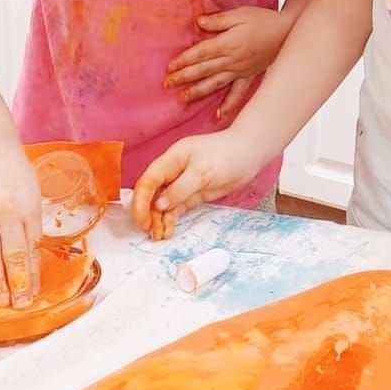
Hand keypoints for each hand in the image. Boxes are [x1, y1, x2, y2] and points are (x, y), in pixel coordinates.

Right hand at [0, 141, 41, 308]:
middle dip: (16, 284)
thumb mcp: (32, 192)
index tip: (35, 293)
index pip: (32, 248)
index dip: (33, 273)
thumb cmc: (13, 169)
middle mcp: (5, 212)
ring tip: (0, 301)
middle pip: (12, 256)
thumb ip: (31, 222)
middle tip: (19, 305)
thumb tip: (31, 255)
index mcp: (28, 207)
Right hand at [131, 130, 264, 238]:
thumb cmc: (226, 155)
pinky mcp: (193, 194)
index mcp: (171, 160)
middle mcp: (172, 172)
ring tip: (160, 236)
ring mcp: (182, 184)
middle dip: (147, 213)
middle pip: (152, 194)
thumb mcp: (202, 171)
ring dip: (159, 219)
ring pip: (163, 204)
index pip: (148, 181)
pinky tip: (169, 230)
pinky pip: (176, 208)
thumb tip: (158, 206)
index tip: (141, 220)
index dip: (140, 201)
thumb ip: (180, 189)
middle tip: (149, 232)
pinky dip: (170, 219)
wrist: (250, 153)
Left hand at [166, 7, 291, 117]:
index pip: (200, 54)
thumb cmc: (264, 20)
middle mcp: (232, 60)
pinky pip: (237, 93)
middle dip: (184, 77)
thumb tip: (198, 23)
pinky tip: (220, 115)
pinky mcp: (249, 76)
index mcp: (227, 43)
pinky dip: (229, 105)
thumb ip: (218, 20)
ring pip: (215, 83)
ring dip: (198, 91)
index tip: (170, 68)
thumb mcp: (240, 13)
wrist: (288, 33)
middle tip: (168, 85)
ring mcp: (240, 71)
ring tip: (183, 99)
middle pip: (203, 70)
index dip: (184, 61)